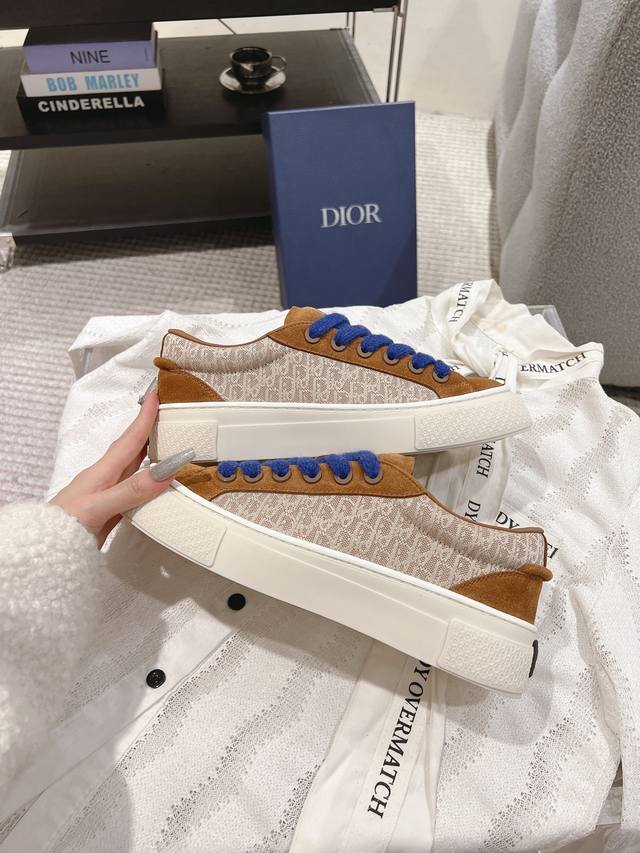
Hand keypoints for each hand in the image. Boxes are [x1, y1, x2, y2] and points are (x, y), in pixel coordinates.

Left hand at [50, 393, 193, 547]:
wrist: (43, 550)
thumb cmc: (63, 527)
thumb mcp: (99, 507)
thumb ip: (131, 490)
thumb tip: (165, 472)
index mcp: (102, 472)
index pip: (129, 440)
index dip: (143, 419)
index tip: (155, 397)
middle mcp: (105, 479)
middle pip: (131, 449)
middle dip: (148, 430)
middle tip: (165, 414)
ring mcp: (107, 495)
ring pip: (133, 468)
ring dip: (149, 454)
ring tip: (165, 443)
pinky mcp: (109, 511)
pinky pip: (134, 490)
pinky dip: (147, 482)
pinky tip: (154, 486)